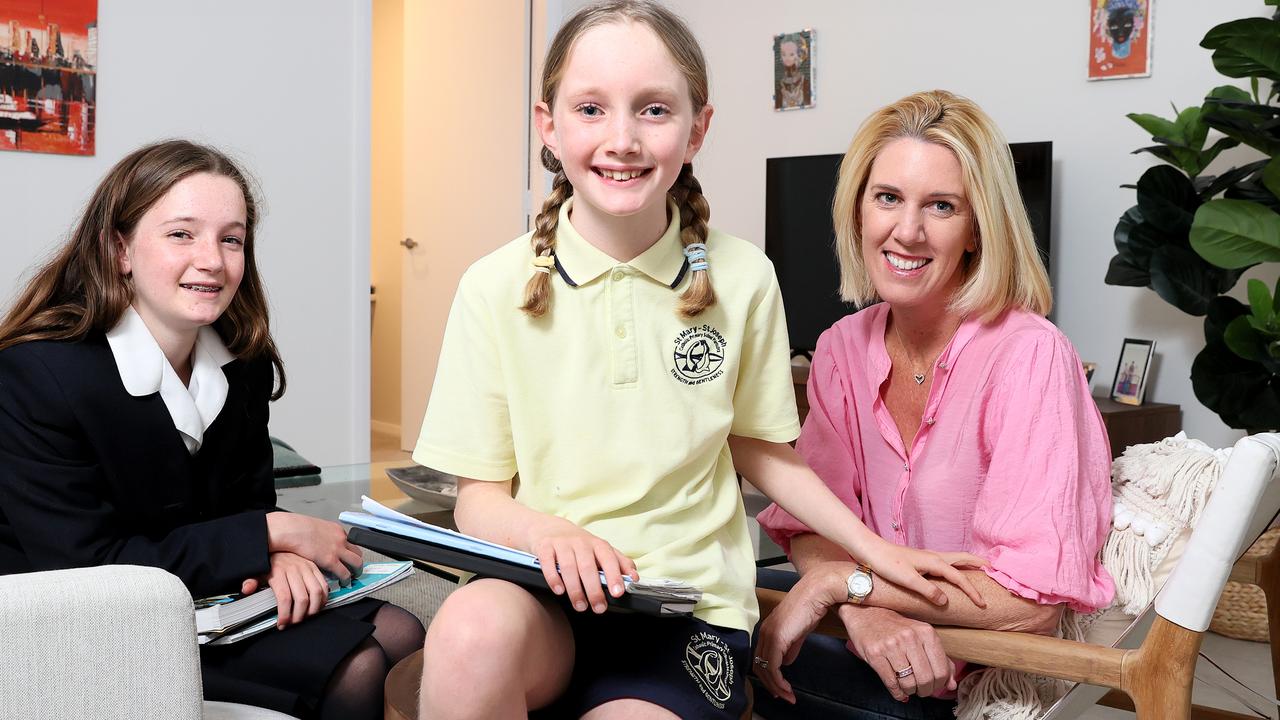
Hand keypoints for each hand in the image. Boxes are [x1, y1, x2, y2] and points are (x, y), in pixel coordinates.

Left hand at [249, 551, 329, 628]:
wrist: (279, 541)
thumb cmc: (269, 561)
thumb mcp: (257, 570)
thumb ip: (252, 581)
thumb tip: (247, 589)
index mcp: (278, 571)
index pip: (284, 598)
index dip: (284, 614)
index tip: (282, 624)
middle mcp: (294, 569)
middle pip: (302, 598)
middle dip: (299, 615)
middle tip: (294, 622)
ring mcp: (307, 568)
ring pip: (316, 593)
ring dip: (313, 609)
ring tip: (306, 616)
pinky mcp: (315, 567)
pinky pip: (324, 585)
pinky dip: (323, 598)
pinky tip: (317, 605)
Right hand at [265, 512, 362, 584]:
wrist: (291, 529)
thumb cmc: (297, 528)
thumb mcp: (315, 528)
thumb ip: (321, 536)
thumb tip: (319, 542)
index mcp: (336, 530)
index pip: (350, 542)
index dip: (350, 552)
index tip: (349, 558)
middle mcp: (340, 539)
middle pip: (357, 552)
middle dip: (357, 562)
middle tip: (355, 569)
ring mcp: (337, 549)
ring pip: (356, 563)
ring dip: (356, 571)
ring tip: (352, 578)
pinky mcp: (331, 560)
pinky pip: (344, 572)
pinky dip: (346, 579)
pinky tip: (343, 583)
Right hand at [526, 515, 636, 614]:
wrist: (549, 528)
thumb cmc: (579, 544)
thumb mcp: (600, 550)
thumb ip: (619, 562)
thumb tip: (634, 577)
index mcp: (597, 544)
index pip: (609, 559)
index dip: (614, 576)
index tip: (618, 592)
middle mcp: (581, 542)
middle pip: (588, 567)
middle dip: (594, 590)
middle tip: (599, 608)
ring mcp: (562, 544)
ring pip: (569, 567)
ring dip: (575, 589)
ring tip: (580, 605)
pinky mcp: (545, 547)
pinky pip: (548, 563)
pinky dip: (554, 578)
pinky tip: (559, 590)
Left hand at [752, 568, 846, 703]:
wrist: (816, 593)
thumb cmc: (810, 607)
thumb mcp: (799, 631)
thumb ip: (791, 646)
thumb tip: (786, 661)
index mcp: (768, 629)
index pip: (761, 657)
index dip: (768, 675)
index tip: (779, 688)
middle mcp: (764, 632)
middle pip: (759, 665)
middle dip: (771, 684)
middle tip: (782, 696)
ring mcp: (769, 634)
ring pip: (764, 668)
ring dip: (776, 686)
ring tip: (787, 696)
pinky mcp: (776, 638)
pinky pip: (772, 666)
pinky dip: (778, 681)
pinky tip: (787, 688)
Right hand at [843, 605, 956, 700]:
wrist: (866, 614)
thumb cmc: (897, 628)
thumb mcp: (922, 637)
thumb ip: (940, 659)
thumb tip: (952, 684)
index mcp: (926, 632)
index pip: (941, 670)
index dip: (940, 684)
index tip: (934, 685)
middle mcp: (909, 637)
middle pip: (926, 679)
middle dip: (925, 690)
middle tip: (921, 690)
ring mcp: (891, 645)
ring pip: (908, 683)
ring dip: (910, 691)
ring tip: (908, 687)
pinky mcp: (875, 653)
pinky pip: (890, 683)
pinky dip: (897, 693)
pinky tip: (898, 690)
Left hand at [865, 538, 986, 606]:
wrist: (871, 551)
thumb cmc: (887, 565)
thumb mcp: (908, 580)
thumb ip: (928, 590)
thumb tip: (946, 601)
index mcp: (935, 562)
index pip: (960, 578)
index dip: (973, 591)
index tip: (983, 604)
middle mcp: (935, 556)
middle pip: (964, 559)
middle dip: (981, 565)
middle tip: (996, 571)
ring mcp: (929, 556)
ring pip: (956, 558)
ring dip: (971, 563)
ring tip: (982, 569)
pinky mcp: (922, 559)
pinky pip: (948, 561)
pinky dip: (958, 565)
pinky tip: (955, 572)